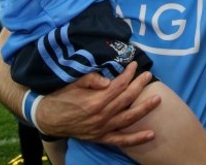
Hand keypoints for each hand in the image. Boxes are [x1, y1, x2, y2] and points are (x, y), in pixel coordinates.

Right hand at [38, 62, 159, 146]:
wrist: (48, 118)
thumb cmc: (61, 97)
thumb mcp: (73, 83)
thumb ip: (91, 80)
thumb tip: (108, 80)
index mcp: (95, 100)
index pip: (118, 85)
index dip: (128, 74)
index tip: (135, 65)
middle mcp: (102, 116)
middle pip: (127, 99)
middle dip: (139, 86)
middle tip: (148, 75)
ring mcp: (103, 128)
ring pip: (129, 118)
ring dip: (145, 109)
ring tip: (157, 99)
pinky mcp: (101, 138)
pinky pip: (122, 140)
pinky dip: (137, 139)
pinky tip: (151, 135)